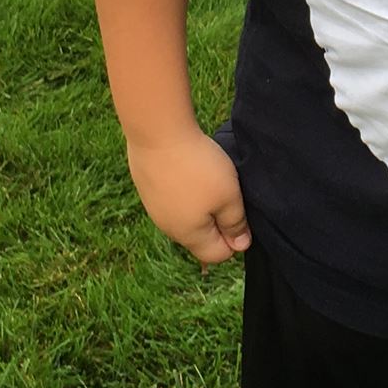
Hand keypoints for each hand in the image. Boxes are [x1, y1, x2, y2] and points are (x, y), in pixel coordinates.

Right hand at [128, 126, 250, 265]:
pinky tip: (187, 170)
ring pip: (186, 217)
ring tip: (205, 178)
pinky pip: (173, 200)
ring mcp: (155, 209)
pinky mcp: (148, 189)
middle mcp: (169, 228)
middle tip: (225, 192)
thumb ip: (235, 224)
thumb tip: (239, 246)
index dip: (234, 238)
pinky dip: (183, 190)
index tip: (238, 211)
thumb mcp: (228, 196)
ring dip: (200, 204)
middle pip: (201, 237)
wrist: (156, 133)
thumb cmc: (198, 166)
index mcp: (190, 236)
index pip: (218, 255)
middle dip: (217, 221)